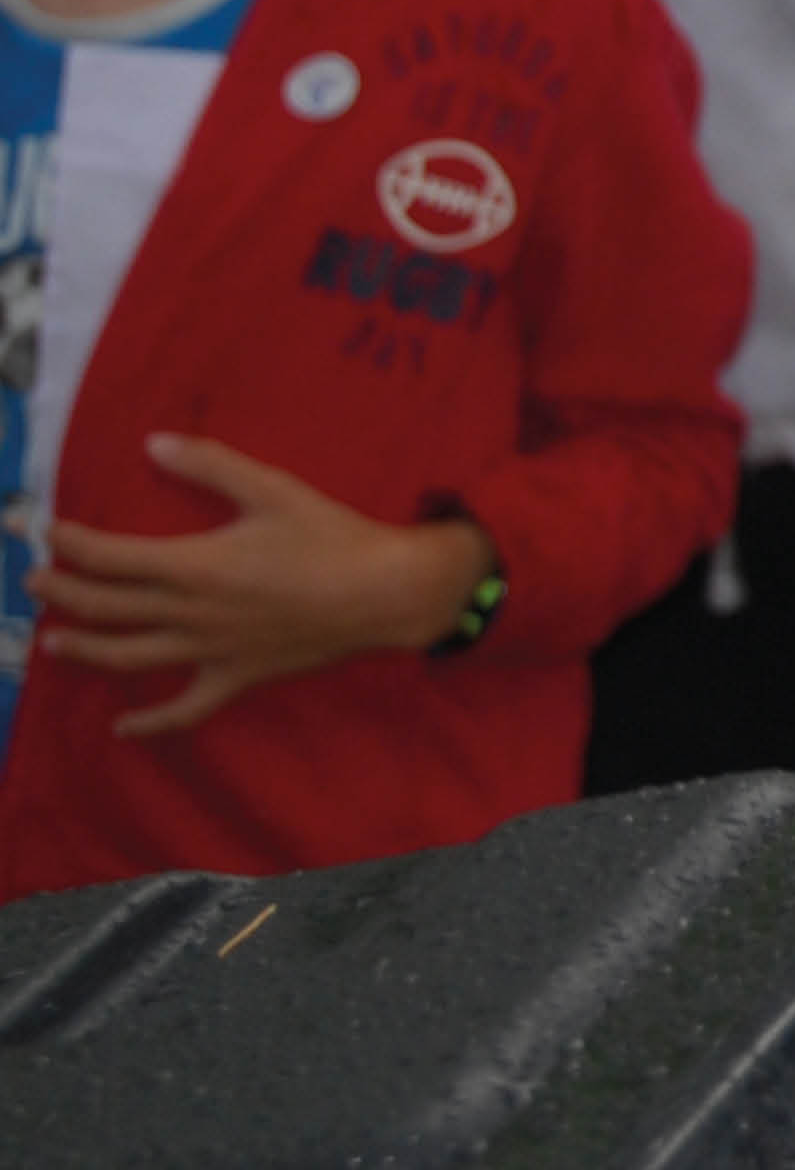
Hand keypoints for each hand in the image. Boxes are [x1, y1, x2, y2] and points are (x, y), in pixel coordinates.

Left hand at [39, 437, 485, 735]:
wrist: (385, 591)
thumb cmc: (330, 535)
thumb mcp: (272, 488)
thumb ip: (209, 465)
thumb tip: (151, 443)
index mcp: (195, 564)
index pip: (110, 557)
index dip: (70, 544)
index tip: (46, 530)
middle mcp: (191, 613)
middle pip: (106, 607)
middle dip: (61, 593)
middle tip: (33, 580)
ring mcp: (210, 652)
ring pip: (128, 658)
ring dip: (83, 649)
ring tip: (52, 640)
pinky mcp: (236, 678)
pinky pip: (184, 710)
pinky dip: (150, 723)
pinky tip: (122, 727)